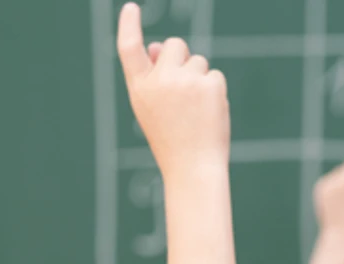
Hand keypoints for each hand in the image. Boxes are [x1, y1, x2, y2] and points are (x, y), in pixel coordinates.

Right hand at [117, 2, 228, 181]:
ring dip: (199, 78)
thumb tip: (156, 45)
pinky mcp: (209, 84)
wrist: (193, 167)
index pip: (129, 49)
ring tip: (195, 110)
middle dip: (181, 58)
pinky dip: (214, 90)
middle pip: (173, 45)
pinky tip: (208, 112)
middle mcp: (159, 80)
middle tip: (183, 91)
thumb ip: (151, 76)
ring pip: (198, 60)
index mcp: (139, 87)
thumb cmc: (171, 138)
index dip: (129, 26)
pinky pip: (215, 74)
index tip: (132, 8)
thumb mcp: (151, 108)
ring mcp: (185, 81)